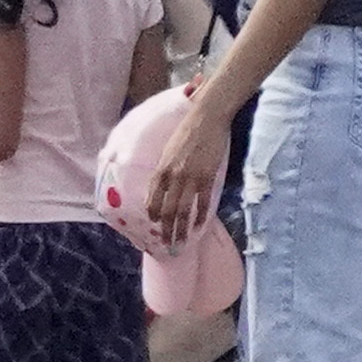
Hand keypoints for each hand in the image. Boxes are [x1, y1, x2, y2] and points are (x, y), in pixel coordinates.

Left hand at [142, 93, 232, 247]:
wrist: (206, 117)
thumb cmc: (187, 130)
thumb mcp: (169, 149)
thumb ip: (165, 168)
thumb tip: (161, 186)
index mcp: (162, 168)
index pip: (153, 197)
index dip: (154, 213)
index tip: (155, 225)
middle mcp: (174, 176)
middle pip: (168, 209)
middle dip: (166, 229)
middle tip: (166, 244)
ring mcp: (191, 178)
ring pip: (184, 210)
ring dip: (182, 229)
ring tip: (181, 243)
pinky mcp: (208, 177)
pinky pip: (203, 202)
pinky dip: (200, 216)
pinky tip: (199, 226)